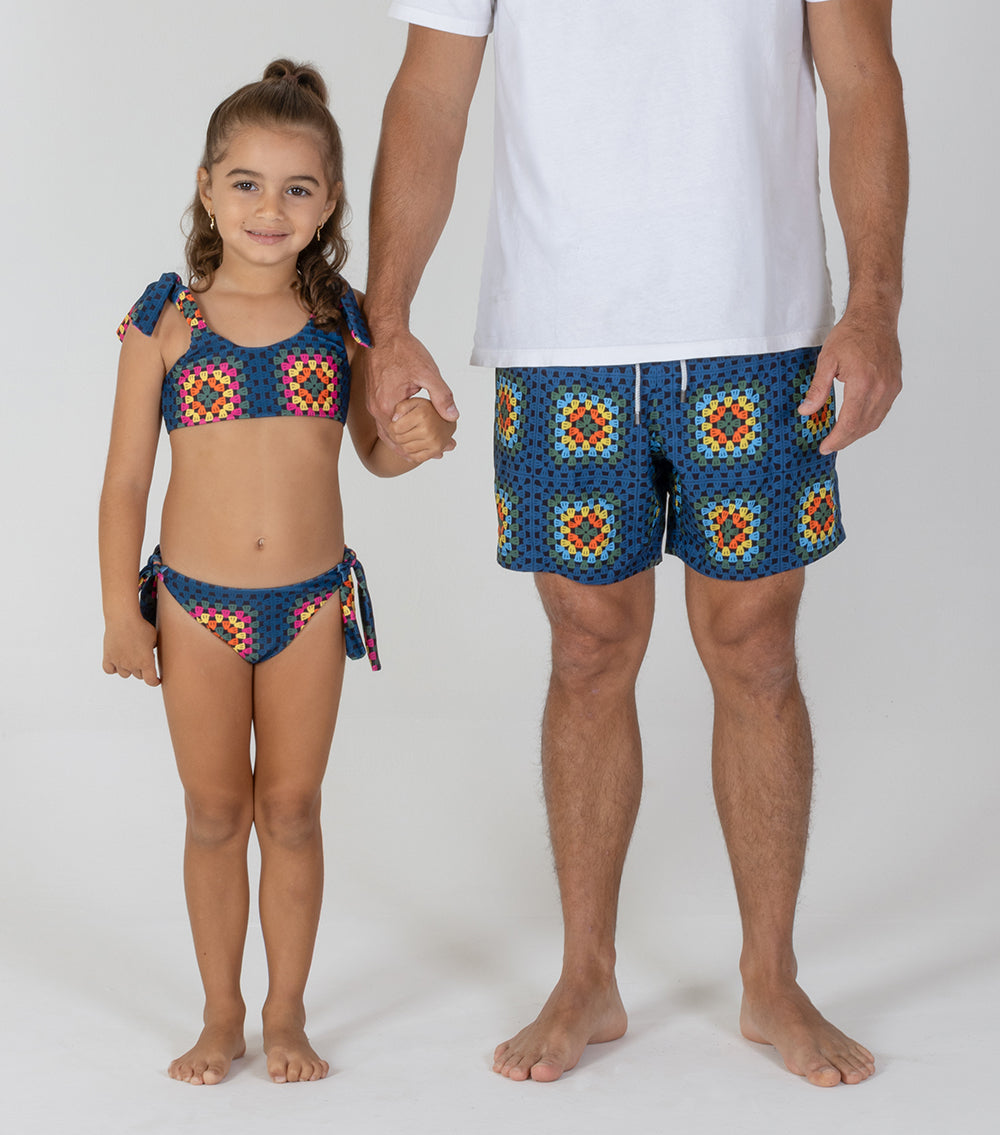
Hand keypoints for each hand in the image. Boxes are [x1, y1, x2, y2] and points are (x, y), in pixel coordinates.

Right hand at [102, 615, 159, 685]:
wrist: (123, 619)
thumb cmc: (140, 626)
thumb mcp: (154, 638)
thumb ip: (152, 649)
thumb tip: (150, 652)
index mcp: (146, 662)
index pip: (150, 681)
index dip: (154, 682)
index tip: (156, 680)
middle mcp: (132, 665)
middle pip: (138, 676)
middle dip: (142, 670)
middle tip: (142, 659)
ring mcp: (119, 662)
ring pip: (124, 674)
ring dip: (128, 669)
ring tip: (130, 658)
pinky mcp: (108, 657)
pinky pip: (109, 670)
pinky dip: (113, 668)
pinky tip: (116, 662)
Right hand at [366, 330, 458, 455]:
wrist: (382, 332)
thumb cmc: (403, 350)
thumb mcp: (427, 372)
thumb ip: (441, 396)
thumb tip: (453, 416)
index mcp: (388, 407)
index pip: (405, 439)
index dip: (424, 448)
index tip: (441, 451)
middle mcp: (377, 409)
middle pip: (396, 441)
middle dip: (417, 449)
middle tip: (440, 453)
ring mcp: (373, 405)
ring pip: (389, 434)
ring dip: (406, 443)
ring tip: (427, 450)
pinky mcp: (374, 398)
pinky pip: (385, 423)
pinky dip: (398, 432)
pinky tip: (411, 432)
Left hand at [388, 397, 457, 463]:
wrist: (448, 420)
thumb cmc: (427, 410)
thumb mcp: (414, 402)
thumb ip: (401, 407)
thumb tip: (394, 419)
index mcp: (421, 415)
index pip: (396, 428)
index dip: (391, 427)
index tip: (393, 425)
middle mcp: (428, 429)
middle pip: (400, 439)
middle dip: (395, 436)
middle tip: (398, 433)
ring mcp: (433, 441)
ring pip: (406, 449)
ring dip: (402, 445)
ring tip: (405, 438)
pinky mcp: (436, 450)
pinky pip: (416, 457)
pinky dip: (411, 453)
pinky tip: (413, 445)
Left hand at [799, 309, 901, 453]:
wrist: (875, 316)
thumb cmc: (851, 334)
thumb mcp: (826, 360)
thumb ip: (817, 389)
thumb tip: (806, 411)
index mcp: (863, 384)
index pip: (850, 423)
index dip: (836, 439)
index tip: (824, 447)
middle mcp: (881, 388)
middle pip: (863, 427)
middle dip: (845, 440)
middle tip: (829, 445)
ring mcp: (891, 387)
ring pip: (875, 421)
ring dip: (857, 433)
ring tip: (840, 436)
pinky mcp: (895, 384)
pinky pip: (882, 411)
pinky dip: (868, 421)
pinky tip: (855, 421)